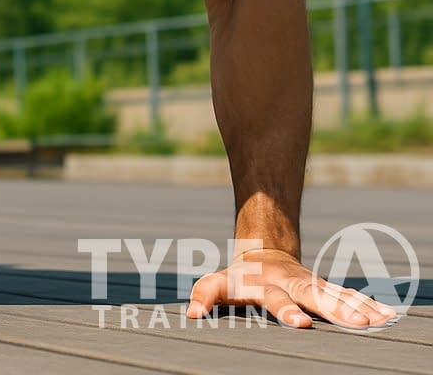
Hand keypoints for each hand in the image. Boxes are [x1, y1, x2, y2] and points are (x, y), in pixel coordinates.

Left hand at [187, 248, 398, 328]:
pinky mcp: (324, 288)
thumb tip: (191, 313)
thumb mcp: (218, 282)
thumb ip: (205, 293)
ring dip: (357, 308)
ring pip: (335, 294)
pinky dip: (367, 305)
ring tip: (378, 322)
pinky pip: (347, 296)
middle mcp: (290, 282)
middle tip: (356, 324)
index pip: (275, 299)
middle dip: (334, 309)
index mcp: (263, 284)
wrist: (263, 252)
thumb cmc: (239, 276)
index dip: (286, 310)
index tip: (300, 324)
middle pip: (313, 295)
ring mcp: (309, 284)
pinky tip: (387, 316)